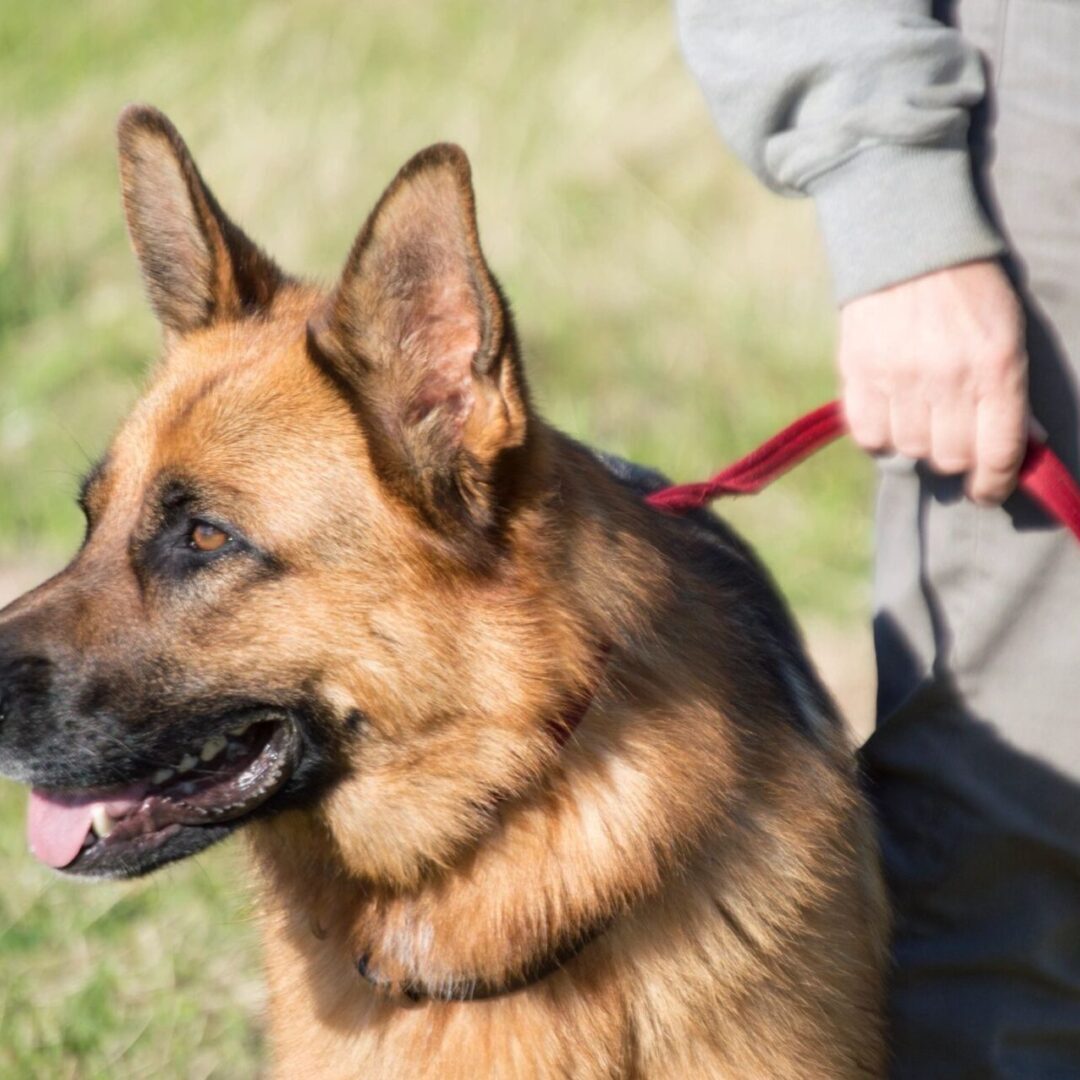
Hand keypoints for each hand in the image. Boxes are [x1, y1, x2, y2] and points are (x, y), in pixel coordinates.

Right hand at [837, 260, 1027, 503]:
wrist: (909, 246)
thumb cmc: (969, 293)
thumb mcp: (1008, 336)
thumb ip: (1013, 393)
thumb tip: (1024, 447)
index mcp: (997, 367)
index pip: (999, 453)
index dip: (995, 484)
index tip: (987, 492)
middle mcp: (948, 378)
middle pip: (950, 458)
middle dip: (956, 458)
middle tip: (953, 440)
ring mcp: (898, 377)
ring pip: (909, 450)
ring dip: (917, 444)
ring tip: (921, 419)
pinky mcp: (858, 373)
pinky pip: (868, 435)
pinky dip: (880, 436)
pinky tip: (890, 416)